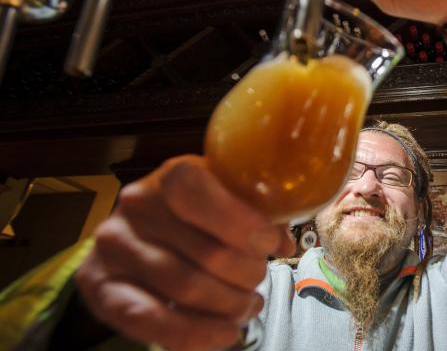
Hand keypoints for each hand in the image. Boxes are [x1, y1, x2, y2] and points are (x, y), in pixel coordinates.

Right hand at [75, 155, 294, 350]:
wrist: (135, 234)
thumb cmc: (192, 216)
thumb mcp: (224, 198)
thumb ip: (257, 213)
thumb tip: (282, 240)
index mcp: (170, 176)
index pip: (197, 192)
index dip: (241, 221)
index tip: (271, 244)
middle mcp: (136, 207)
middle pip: (206, 252)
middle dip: (247, 274)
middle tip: (258, 279)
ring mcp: (114, 247)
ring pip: (185, 288)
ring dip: (229, 306)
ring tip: (247, 306)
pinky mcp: (100, 287)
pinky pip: (148, 320)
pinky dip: (194, 333)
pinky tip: (221, 333)